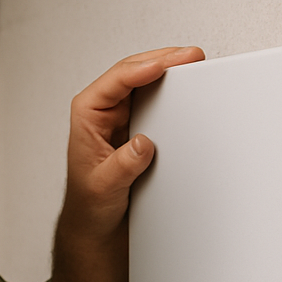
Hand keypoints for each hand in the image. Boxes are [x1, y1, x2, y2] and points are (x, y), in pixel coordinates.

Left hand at [61, 45, 204, 240]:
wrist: (95, 225)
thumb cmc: (89, 204)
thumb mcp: (103, 187)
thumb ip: (122, 166)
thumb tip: (143, 143)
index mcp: (87, 115)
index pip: (114, 82)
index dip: (140, 70)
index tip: (164, 65)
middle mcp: (103, 110)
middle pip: (133, 72)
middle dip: (162, 60)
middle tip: (190, 56)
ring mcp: (122, 116)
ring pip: (146, 81)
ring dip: (169, 70)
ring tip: (194, 62)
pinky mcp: (139, 127)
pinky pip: (157, 100)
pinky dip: (173, 90)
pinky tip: (189, 86)